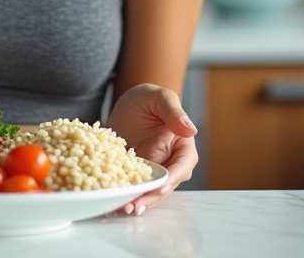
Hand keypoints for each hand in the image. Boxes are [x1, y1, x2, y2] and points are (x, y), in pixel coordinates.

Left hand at [104, 83, 198, 213]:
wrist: (127, 102)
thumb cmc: (148, 97)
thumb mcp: (159, 97)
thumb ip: (173, 111)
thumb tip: (190, 128)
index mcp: (182, 144)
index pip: (184, 163)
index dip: (174, 176)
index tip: (162, 185)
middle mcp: (169, 161)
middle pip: (166, 184)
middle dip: (152, 196)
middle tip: (136, 205)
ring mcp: (151, 169)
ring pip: (149, 189)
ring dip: (138, 200)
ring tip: (124, 207)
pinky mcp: (132, 172)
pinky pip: (131, 185)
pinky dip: (124, 193)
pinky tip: (113, 199)